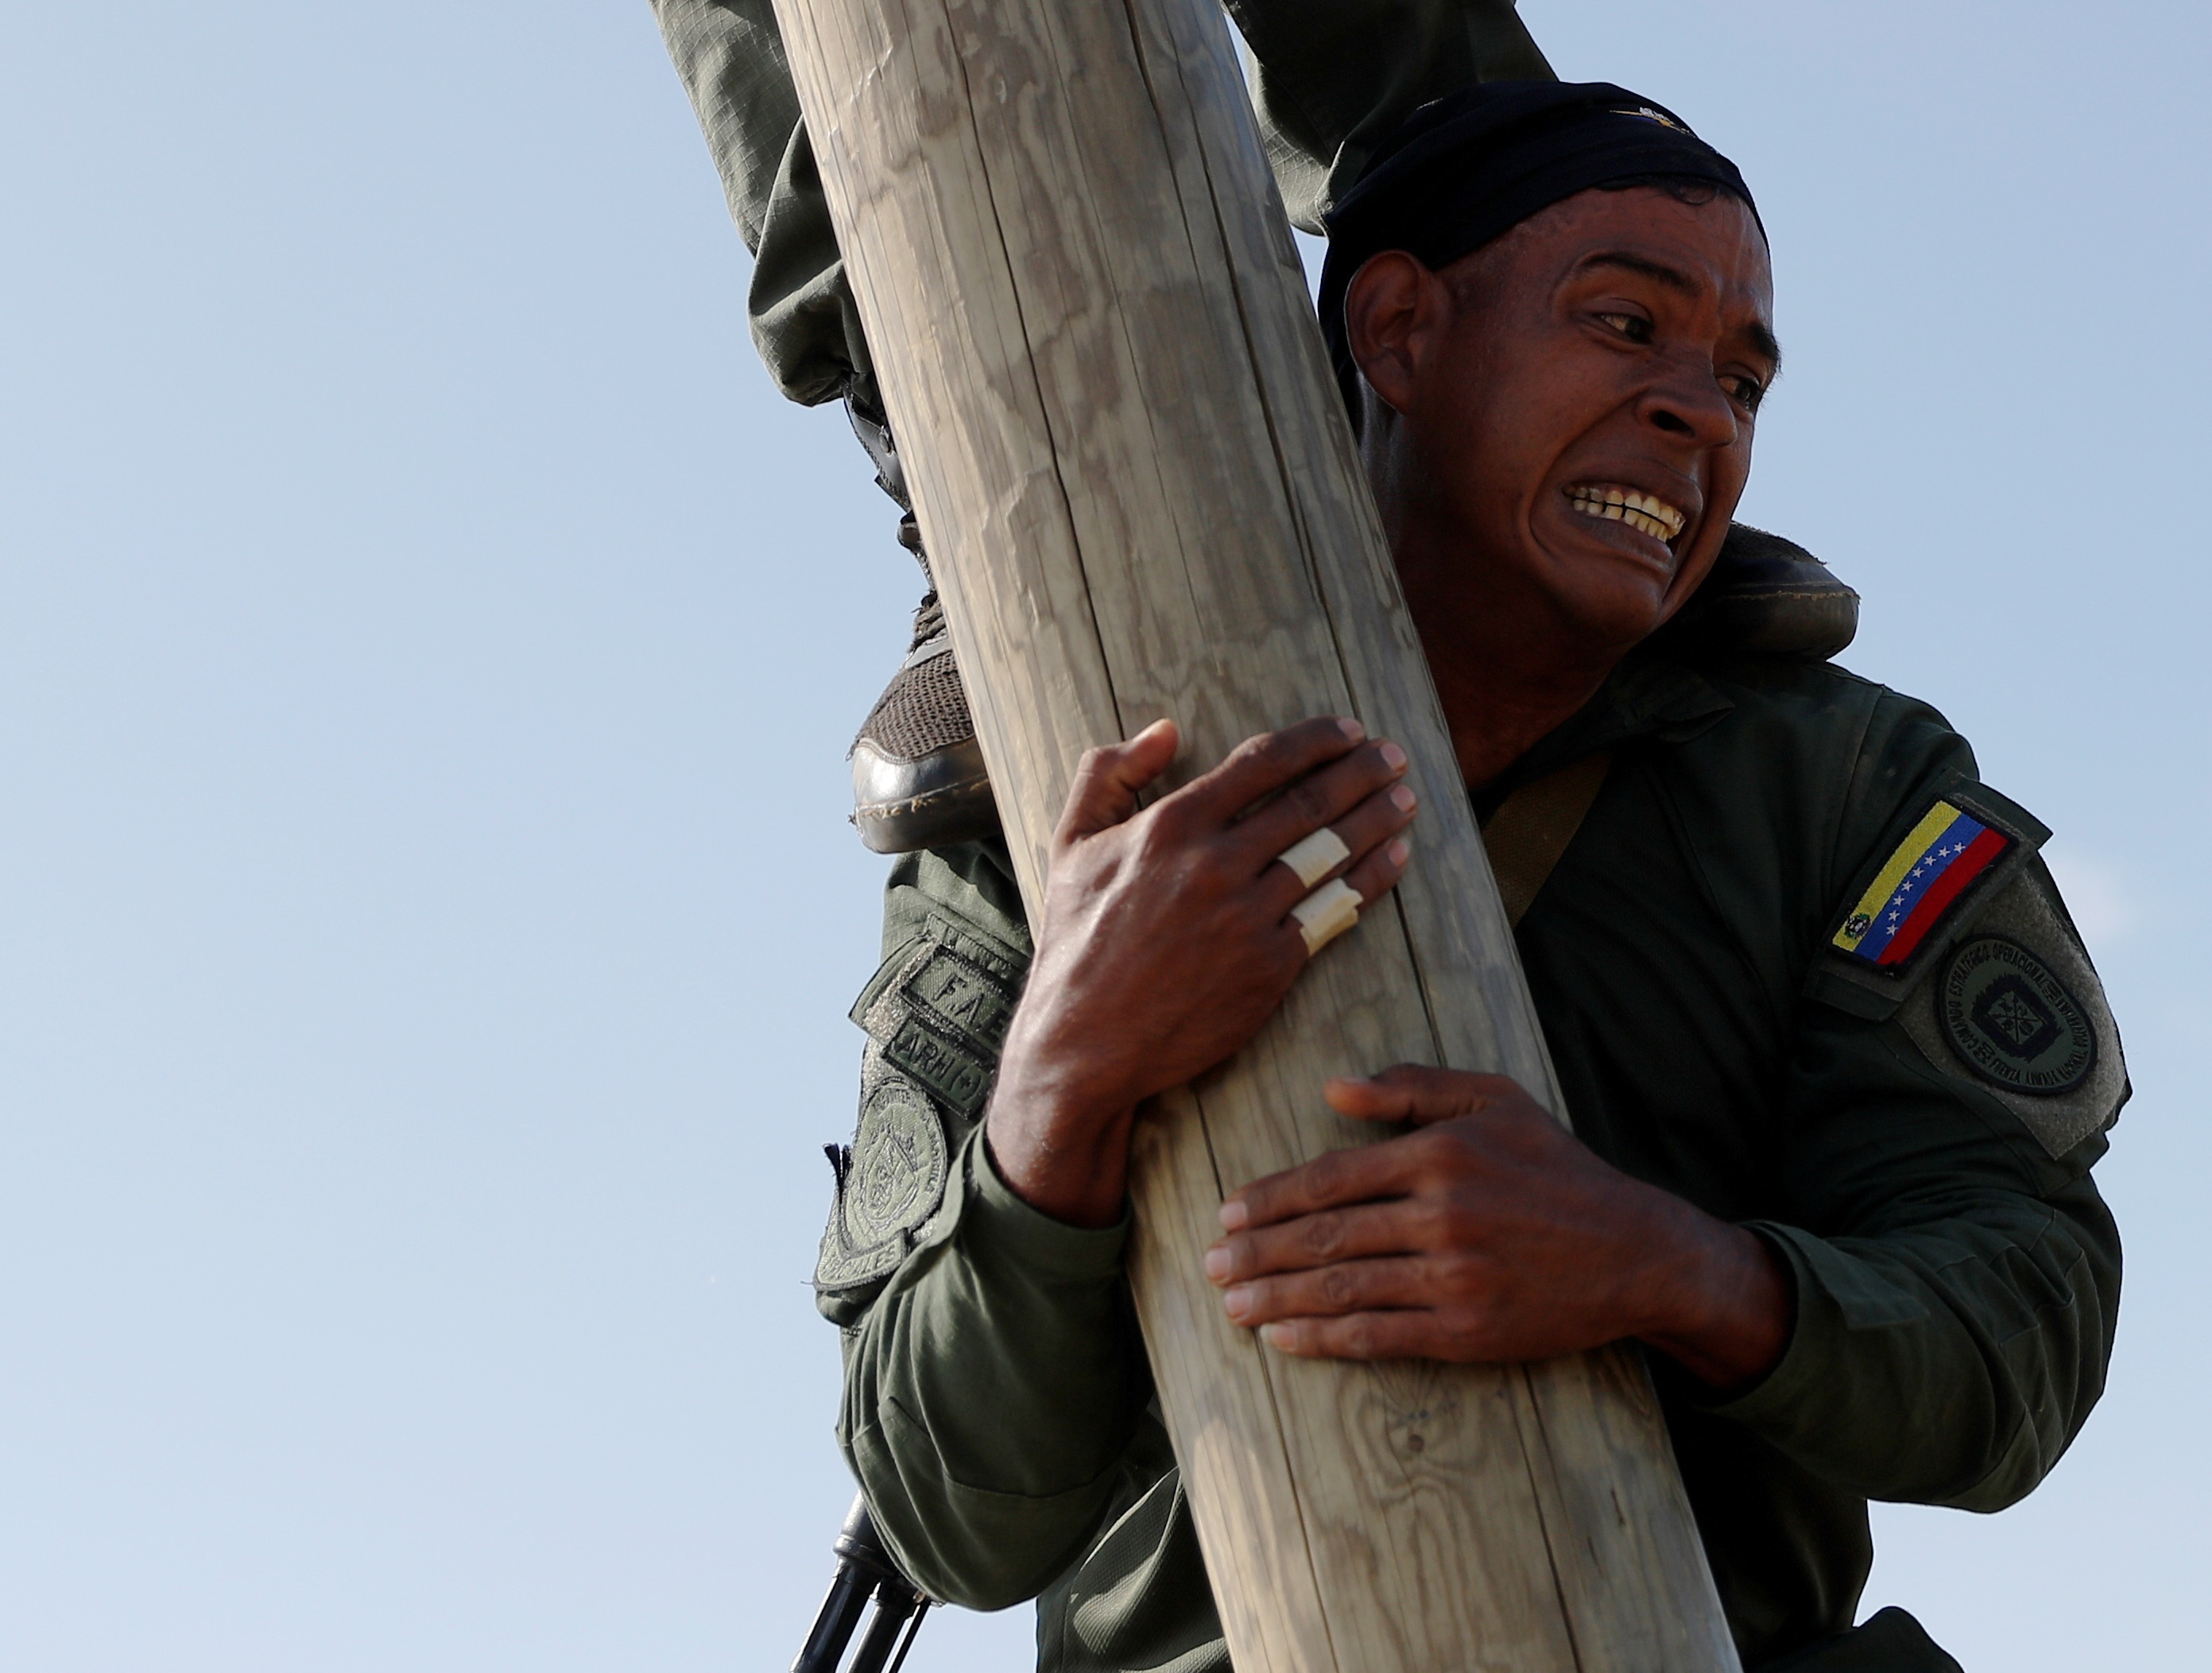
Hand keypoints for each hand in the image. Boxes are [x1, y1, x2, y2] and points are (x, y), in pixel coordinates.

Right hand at [987, 716, 1418, 1227]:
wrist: (1085, 1041)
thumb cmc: (1076, 939)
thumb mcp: (1071, 843)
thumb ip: (1108, 773)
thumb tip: (1165, 729)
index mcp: (1173, 824)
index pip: (1263, 762)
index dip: (1315, 741)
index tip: (1349, 730)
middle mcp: (1216, 864)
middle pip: (1310, 803)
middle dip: (1362, 773)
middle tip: (1394, 757)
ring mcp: (1247, 916)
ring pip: (1331, 854)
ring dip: (1377, 820)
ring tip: (1405, 801)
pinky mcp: (1270, 967)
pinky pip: (1334, 912)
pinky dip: (1371, 881)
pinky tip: (1394, 860)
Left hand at [1204, 1066, 1789, 1389]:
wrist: (1635, 1252)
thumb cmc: (1557, 1169)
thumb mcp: (1497, 1101)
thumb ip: (1414, 1089)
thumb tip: (1334, 1088)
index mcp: (1440, 1154)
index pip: (1331, 1177)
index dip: (1271, 1199)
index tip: (1227, 1214)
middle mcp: (1441, 1214)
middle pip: (1324, 1236)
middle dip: (1257, 1253)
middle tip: (1211, 1266)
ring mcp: (1453, 1277)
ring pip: (1341, 1288)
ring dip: (1276, 1299)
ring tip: (1233, 1305)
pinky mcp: (1467, 1331)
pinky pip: (1377, 1335)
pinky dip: (1323, 1338)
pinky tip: (1285, 1339)